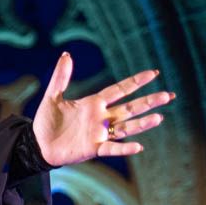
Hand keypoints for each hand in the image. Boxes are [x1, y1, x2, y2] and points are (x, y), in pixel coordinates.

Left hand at [31, 52, 173, 166]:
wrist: (37, 145)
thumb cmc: (46, 122)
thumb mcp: (52, 97)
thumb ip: (61, 77)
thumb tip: (66, 55)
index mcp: (94, 104)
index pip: (119, 90)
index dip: (135, 82)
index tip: (153, 73)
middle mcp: (101, 118)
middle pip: (130, 108)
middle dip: (148, 102)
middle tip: (168, 95)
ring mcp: (99, 134)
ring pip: (126, 127)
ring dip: (142, 123)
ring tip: (160, 117)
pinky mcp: (93, 149)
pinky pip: (111, 148)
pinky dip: (124, 148)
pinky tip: (138, 147)